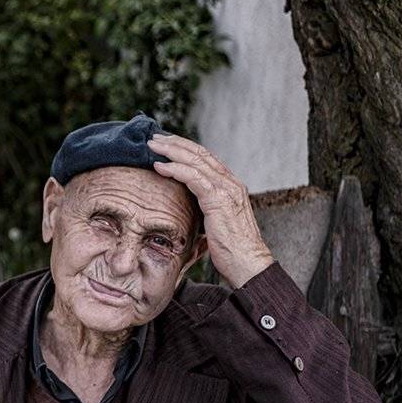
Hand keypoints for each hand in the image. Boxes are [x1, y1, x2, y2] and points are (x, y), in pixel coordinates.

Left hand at [148, 133, 273, 287]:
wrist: (249, 264)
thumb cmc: (231, 249)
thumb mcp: (216, 222)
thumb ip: (206, 207)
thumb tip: (187, 204)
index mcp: (231, 185)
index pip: (206, 158)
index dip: (185, 148)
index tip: (165, 143)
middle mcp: (231, 183)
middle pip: (200, 153)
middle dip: (175, 143)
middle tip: (154, 138)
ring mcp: (227, 189)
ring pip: (196, 161)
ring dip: (171, 151)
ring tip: (152, 146)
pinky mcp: (219, 200)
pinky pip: (194, 177)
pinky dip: (175, 169)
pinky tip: (160, 166)